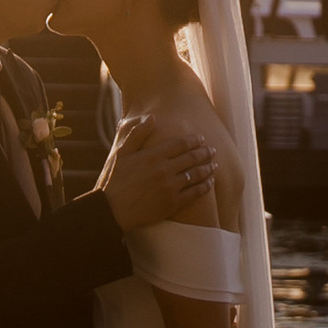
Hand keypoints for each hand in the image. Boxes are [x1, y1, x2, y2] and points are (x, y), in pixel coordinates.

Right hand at [103, 111, 218, 227]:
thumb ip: (137, 134)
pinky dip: (205, 186)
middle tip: (212, 150)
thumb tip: (152, 118)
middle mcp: (164, 169)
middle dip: (205, 152)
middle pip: (192, 157)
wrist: (112, 209)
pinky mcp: (172, 203)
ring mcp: (170, 186)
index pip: (180, 144)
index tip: (201, 139)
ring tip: (215, 165)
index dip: (194, 140)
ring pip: (196, 174)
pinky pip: (194, 193)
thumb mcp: (122, 153)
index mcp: (153, 155)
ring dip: (208, 168)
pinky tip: (210, 182)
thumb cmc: (115, 180)